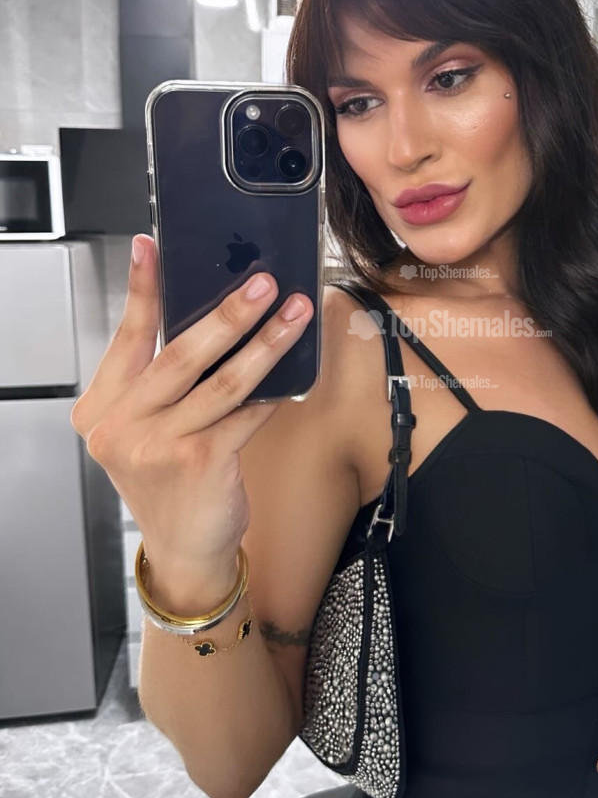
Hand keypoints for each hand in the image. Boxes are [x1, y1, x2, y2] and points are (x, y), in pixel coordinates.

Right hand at [70, 234, 314, 584]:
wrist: (185, 550)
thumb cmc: (171, 480)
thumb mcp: (147, 429)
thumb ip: (163, 384)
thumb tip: (214, 319)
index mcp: (102, 409)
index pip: (127, 338)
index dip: (141, 291)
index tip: (150, 248)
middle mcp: (121, 426)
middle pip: (181, 353)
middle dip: (229, 313)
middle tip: (263, 283)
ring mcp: (157, 447)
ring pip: (223, 380)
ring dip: (266, 343)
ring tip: (294, 313)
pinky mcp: (200, 464)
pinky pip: (247, 414)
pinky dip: (274, 392)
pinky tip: (295, 373)